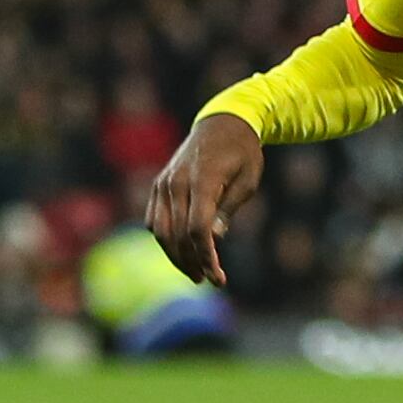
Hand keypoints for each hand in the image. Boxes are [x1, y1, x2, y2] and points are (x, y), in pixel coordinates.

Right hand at [144, 113, 264, 287]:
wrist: (223, 123)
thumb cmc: (242, 153)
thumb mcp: (248, 181)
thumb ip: (228, 209)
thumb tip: (213, 238)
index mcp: (202, 180)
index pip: (197, 230)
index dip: (206, 258)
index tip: (219, 278)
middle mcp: (177, 182)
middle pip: (177, 236)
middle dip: (192, 263)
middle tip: (209, 280)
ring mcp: (164, 183)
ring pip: (160, 232)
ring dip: (176, 257)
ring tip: (194, 272)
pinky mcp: (159, 184)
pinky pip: (154, 220)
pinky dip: (164, 239)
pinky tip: (181, 251)